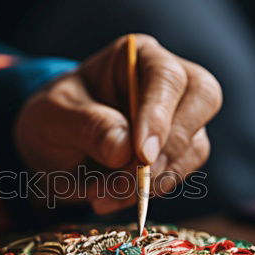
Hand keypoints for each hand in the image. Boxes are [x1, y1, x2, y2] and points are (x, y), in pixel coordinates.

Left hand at [14, 34, 221, 212]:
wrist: (51, 148)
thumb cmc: (53, 118)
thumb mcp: (54, 117)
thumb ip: (88, 126)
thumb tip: (125, 150)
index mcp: (137, 56)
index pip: (165, 76)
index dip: (160, 114)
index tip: (142, 154)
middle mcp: (167, 82)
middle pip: (203, 100)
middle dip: (171, 145)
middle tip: (136, 178)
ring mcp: (179, 118)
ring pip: (193, 146)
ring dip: (152, 180)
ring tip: (101, 194)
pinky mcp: (178, 152)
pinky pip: (178, 174)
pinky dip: (146, 194)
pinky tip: (108, 198)